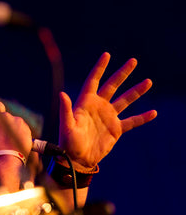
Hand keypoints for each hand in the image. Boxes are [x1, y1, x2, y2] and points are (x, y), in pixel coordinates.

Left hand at [59, 53, 156, 170]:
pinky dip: (142, 117)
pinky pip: (132, 121)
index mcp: (85, 103)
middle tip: (133, 61)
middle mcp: (98, 107)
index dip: (100, 68)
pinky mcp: (116, 129)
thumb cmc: (68, 143)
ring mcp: (108, 117)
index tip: (107, 55)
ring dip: (136, 91)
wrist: (78, 160)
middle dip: (122, 73)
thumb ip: (66, 110)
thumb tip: (62, 93)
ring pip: (125, 100)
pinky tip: (153, 112)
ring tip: (148, 82)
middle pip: (112, 86)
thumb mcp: (66, 126)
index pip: (93, 81)